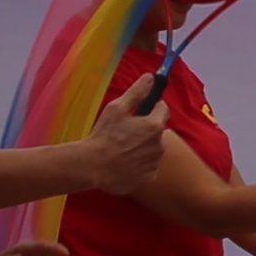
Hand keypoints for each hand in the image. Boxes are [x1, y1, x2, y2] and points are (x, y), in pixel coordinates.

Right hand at [67, 73, 170, 198]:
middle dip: (146, 129)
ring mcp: (155, 162)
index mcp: (154, 125)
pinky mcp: (149, 177)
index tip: (140, 110)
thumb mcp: (117, 108)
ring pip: (153, 149)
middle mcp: (160, 145)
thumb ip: (136, 92)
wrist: (93, 166)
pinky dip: (140, 164)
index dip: (152, 107)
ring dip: (143, 147)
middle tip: (126, 132)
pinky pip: (148, 167)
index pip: (163, 109)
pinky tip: (124, 163)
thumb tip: (150, 78)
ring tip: (122, 149)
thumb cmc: (103, 136)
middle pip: (158, 131)